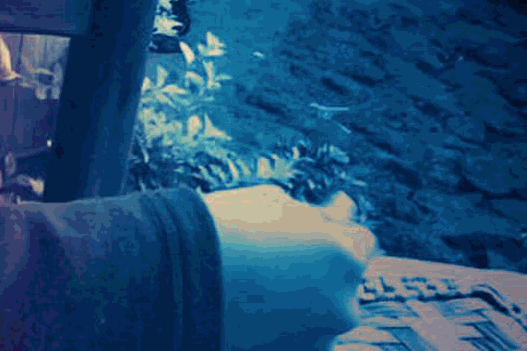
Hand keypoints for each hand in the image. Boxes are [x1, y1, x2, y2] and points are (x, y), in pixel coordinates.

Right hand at [201, 185, 376, 350]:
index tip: (310, 229)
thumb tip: (341, 210)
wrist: (178, 272)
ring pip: (324, 312)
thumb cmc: (228, 226)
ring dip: (305, 299)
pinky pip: (303, 335)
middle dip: (321, 268)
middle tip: (277, 256)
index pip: (362, 241)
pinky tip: (257, 307)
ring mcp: (321, 338)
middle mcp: (344, 303)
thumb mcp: (276, 202)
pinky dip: (289, 324)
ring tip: (261, 284)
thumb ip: (316, 213)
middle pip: (344, 280)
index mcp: (344, 255)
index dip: (335, 231)